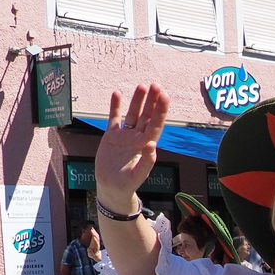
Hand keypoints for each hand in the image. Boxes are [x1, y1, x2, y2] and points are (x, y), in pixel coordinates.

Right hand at [96, 85, 169, 200]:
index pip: (156, 125)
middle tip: (156, 85)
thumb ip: (146, 161)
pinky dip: (115, 106)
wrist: (111, 188)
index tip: (164, 96)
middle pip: (147, 116)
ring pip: (133, 114)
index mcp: (146, 146)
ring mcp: (125, 136)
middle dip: (152, 101)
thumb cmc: (127, 185)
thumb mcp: (137, 175)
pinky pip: (114, 118)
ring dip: (137, 101)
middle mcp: (137, 138)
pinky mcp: (112, 136)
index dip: (160, 111)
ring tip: (142, 86)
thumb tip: (152, 145)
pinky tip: (117, 94)